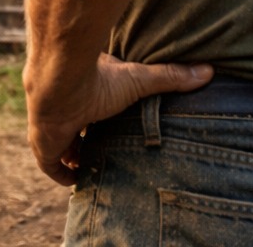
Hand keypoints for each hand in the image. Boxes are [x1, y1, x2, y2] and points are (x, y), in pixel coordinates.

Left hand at [27, 54, 212, 185]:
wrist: (60, 84)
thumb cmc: (97, 78)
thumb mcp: (139, 79)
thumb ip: (170, 77)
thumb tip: (208, 71)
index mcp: (86, 89)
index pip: (93, 105)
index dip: (104, 117)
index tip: (119, 127)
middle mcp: (67, 107)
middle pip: (78, 128)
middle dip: (90, 141)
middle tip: (110, 154)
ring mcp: (53, 127)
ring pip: (64, 146)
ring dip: (76, 158)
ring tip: (97, 169)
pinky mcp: (44, 145)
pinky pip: (51, 166)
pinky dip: (63, 175)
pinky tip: (77, 181)